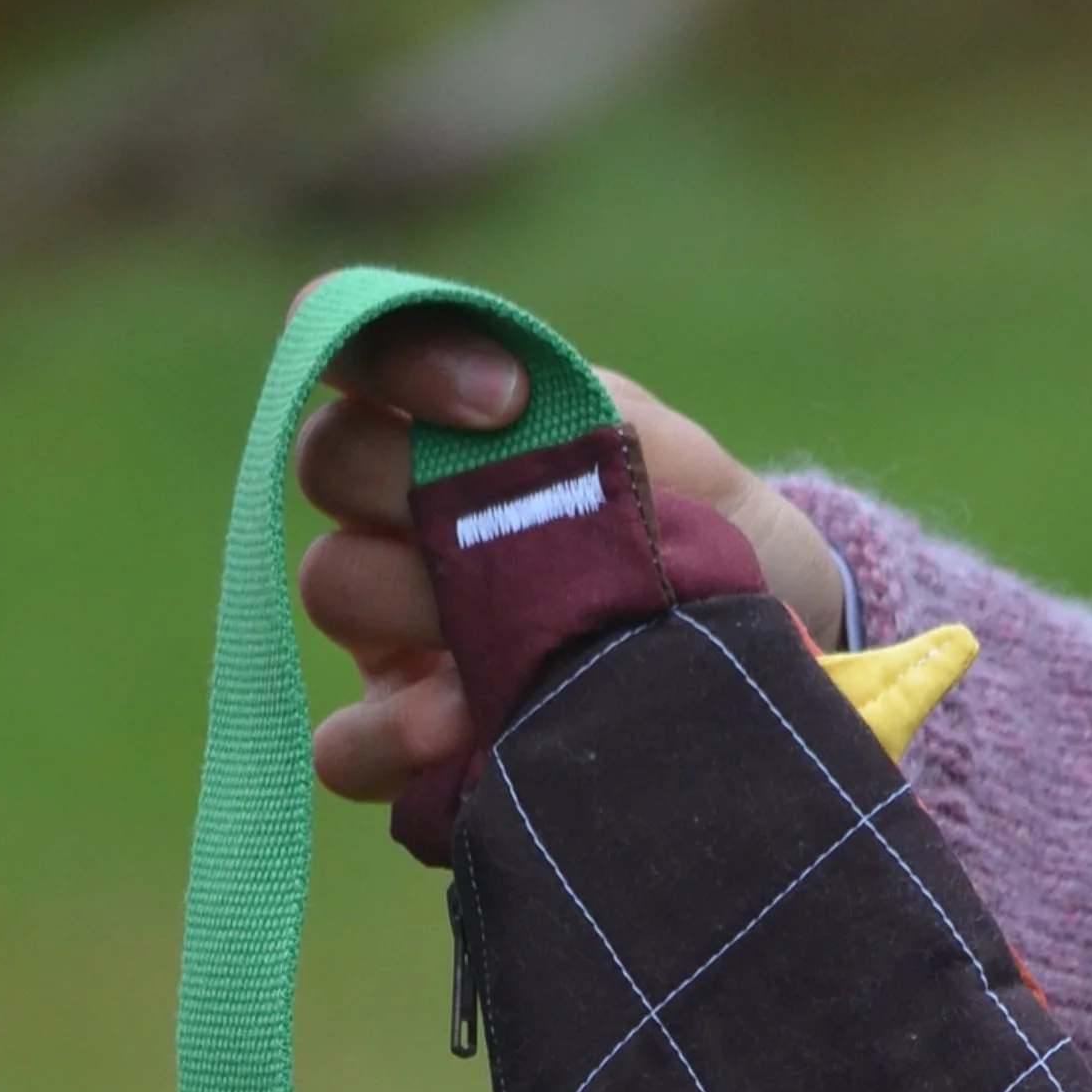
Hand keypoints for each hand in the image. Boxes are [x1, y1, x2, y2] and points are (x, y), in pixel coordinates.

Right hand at [293, 294, 845, 804]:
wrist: (763, 659)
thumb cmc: (712, 545)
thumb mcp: (679, 464)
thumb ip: (592, 416)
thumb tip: (511, 422)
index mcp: (456, 427)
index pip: (366, 347)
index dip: (397, 353)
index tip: (504, 400)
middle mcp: (402, 516)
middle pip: (327, 457)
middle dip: (405, 478)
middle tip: (508, 528)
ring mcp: (391, 630)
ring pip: (329, 582)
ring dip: (406, 604)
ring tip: (513, 643)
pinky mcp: (400, 744)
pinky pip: (340, 744)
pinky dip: (388, 735)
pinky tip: (468, 735)